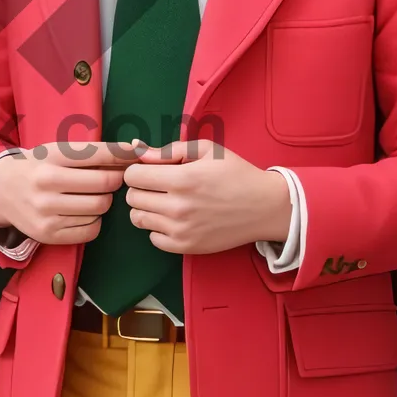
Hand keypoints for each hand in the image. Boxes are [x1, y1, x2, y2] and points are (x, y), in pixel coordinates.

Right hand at [0, 140, 139, 245]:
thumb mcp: (56, 151)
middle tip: (114, 178)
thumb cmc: (36, 166)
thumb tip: (135, 150)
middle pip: (104, 185)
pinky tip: (84, 212)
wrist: (0, 191)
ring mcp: (47, 212)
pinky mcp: (48, 234)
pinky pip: (91, 230)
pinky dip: (95, 221)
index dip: (123, 155)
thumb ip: (91, 152)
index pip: (97, 154)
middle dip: (116, 180)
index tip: (137, 153)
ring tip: (94, 195)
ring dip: (104, 201)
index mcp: (50, 157)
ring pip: (100, 208)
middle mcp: (46, 184)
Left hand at [122, 136, 291, 253]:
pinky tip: (172, 219)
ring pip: (138, 219)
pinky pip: (153, 239)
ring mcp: (182, 230)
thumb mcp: (206, 150)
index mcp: (182, 180)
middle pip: (132, 198)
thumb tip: (137, 150)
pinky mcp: (187, 247)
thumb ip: (169, 150)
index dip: (137, 170)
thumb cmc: (235, 173)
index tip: (149, 170)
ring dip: (146, 208)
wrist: (265, 207)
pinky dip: (157, 229)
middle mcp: (178, 207)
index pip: (132, 176)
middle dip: (140, 188)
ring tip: (164, 201)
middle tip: (157, 185)